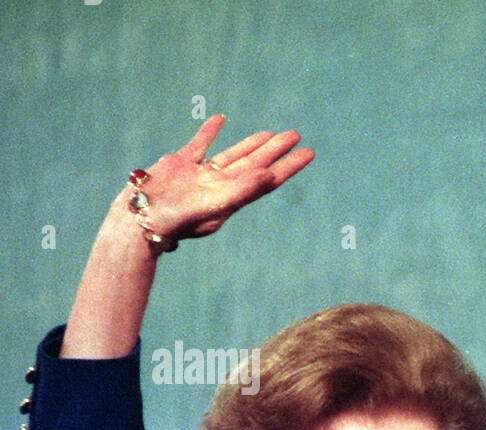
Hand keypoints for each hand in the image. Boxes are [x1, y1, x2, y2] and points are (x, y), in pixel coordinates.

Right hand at [130, 115, 313, 241]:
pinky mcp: (180, 164)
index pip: (269, 178)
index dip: (289, 165)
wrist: (141, 219)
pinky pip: (200, 145)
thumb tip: (270, 175)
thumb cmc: (178, 218)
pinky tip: (220, 120)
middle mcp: (220, 186)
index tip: (308, 153)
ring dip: (252, 144)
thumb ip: (243, 190)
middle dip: (276, 150)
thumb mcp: (214, 205)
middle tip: (296, 135)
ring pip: (233, 155)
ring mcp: (200, 175)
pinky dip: (210, 133)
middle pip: (256, 164)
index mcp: (233, 197)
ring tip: (272, 133)